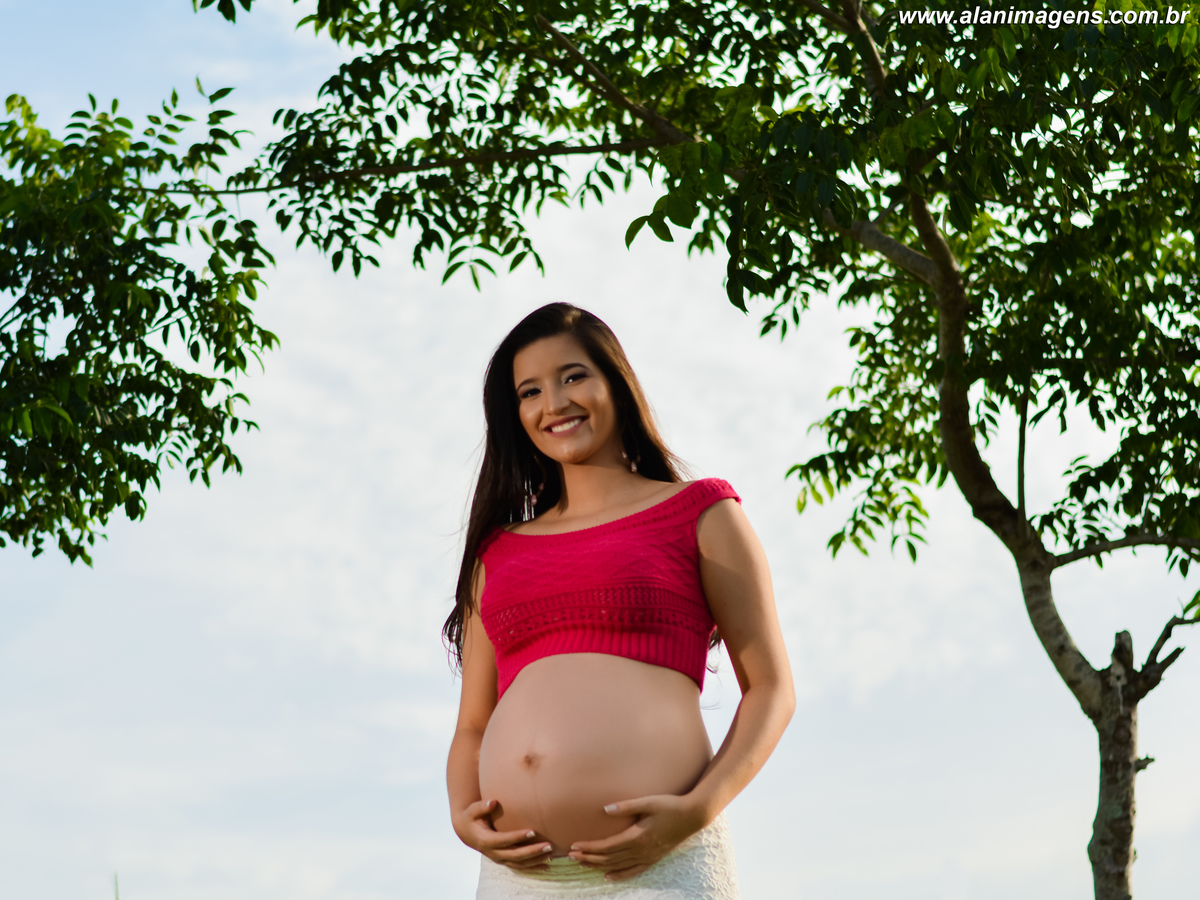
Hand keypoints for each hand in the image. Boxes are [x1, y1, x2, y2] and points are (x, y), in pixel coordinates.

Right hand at [453, 799, 553, 870]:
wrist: (468, 832)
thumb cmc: (472, 817)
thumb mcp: (473, 811)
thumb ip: (482, 806)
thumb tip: (493, 802)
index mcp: (485, 841)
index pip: (504, 840)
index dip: (518, 837)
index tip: (533, 832)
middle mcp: (493, 853)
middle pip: (515, 855)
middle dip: (532, 851)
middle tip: (548, 845)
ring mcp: (499, 859)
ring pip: (519, 863)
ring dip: (535, 860)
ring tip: (551, 855)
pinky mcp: (504, 861)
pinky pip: (520, 866)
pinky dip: (533, 867)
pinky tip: (546, 865)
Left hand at [567, 794, 706, 880]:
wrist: (692, 816)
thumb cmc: (669, 805)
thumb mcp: (648, 802)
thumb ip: (626, 806)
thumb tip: (605, 809)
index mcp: (637, 836)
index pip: (607, 846)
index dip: (589, 847)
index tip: (574, 846)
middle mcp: (641, 850)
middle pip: (609, 858)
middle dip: (588, 858)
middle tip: (571, 856)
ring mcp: (647, 857)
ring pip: (618, 865)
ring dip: (598, 866)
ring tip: (582, 864)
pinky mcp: (653, 859)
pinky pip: (633, 871)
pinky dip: (619, 875)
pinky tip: (607, 877)